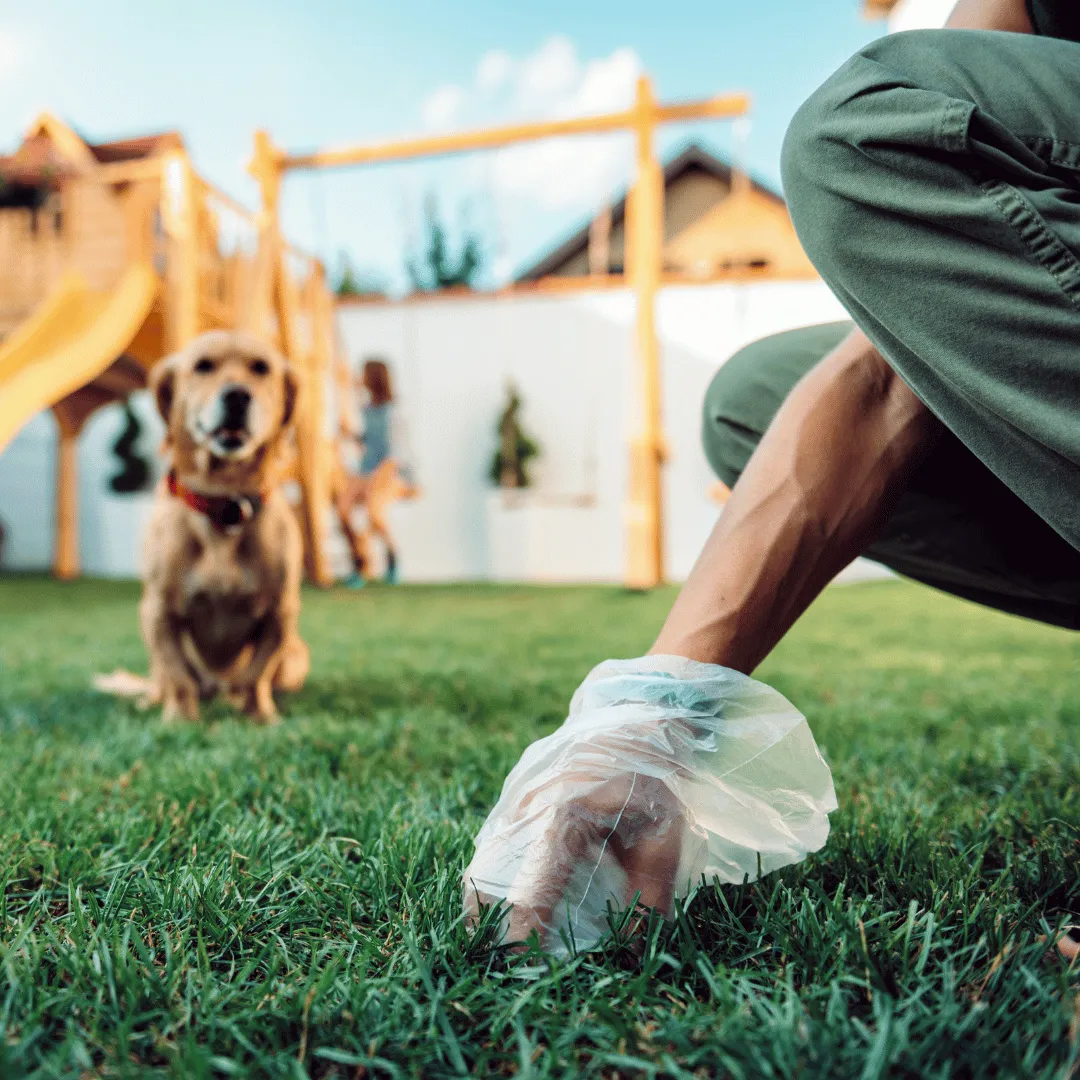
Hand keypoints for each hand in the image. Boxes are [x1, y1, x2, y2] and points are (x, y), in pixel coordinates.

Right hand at [463, 656, 836, 953]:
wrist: (637, 711)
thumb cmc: (655, 770)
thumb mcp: (665, 829)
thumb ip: (650, 892)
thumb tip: (639, 949)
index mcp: (561, 813)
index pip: (529, 890)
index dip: (523, 936)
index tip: (524, 968)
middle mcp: (526, 805)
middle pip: (486, 877)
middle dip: (489, 925)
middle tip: (501, 963)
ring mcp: (515, 796)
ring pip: (483, 860)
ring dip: (487, 900)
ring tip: (499, 943)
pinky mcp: (516, 794)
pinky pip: (493, 843)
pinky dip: (494, 875)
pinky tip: (507, 900)